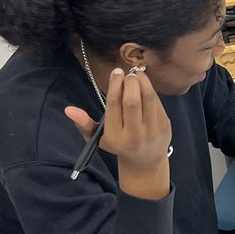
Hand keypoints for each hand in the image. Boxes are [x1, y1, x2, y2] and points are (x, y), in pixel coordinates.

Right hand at [65, 69, 171, 198]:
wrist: (145, 162)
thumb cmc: (118, 144)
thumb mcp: (99, 138)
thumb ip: (84, 124)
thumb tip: (69, 110)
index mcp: (115, 137)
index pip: (114, 105)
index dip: (115, 85)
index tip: (116, 71)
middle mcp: (134, 135)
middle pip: (132, 101)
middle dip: (130, 82)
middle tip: (127, 74)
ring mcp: (152, 131)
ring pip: (148, 99)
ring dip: (143, 82)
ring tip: (136, 74)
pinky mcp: (165, 127)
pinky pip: (158, 103)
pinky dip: (151, 90)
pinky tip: (145, 85)